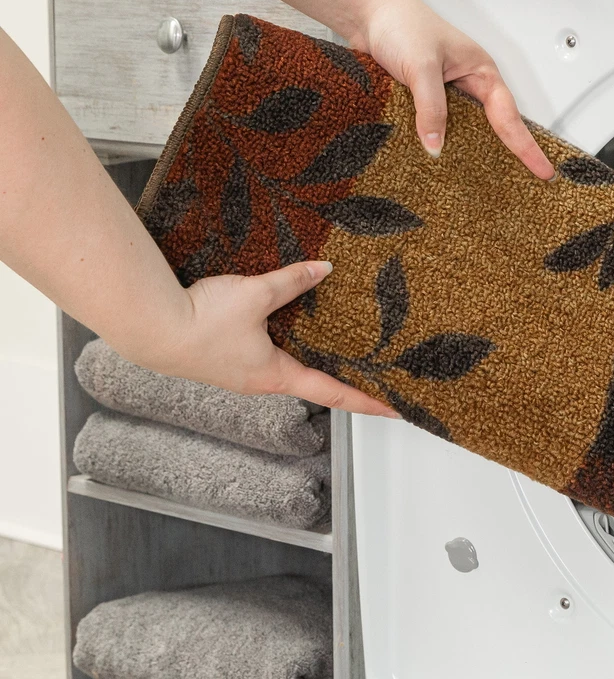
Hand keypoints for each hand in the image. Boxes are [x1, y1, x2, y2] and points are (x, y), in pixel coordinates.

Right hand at [136, 260, 399, 417]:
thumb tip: (323, 269)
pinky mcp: (227, 357)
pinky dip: (290, 345)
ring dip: (317, 362)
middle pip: (316, 384)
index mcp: (276, 375)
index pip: (334, 393)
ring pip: (291, 367)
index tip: (397, 409)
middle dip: (347, 382)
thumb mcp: (255, 293)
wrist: (152, 328)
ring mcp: (244, 371)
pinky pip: (268, 353)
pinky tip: (292, 327)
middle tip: (377, 378)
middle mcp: (262, 380)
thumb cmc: (201, 322)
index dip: (368, 401)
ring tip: (344, 352)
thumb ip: (292, 281)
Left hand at [357, 0, 556, 180]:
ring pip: (465, 130)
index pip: (508, 117)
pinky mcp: (422, 101)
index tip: (543, 170)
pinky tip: (437, 160)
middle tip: (527, 182)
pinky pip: (438, 127)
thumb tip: (436, 145)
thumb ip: (431, 106)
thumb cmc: (401, 23)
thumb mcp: (421, 67)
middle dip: (508, 154)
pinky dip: (439, 143)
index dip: (525, 146)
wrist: (367, 12)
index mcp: (480, 71)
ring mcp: (445, 93)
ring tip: (484, 182)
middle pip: (494, 126)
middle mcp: (466, 84)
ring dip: (470, 151)